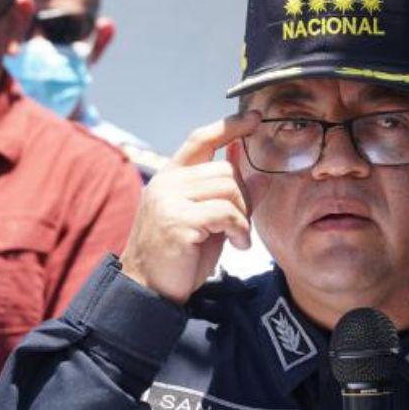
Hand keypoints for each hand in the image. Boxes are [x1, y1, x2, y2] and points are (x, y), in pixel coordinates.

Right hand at [119, 113, 257, 303]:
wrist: (149, 290)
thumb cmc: (179, 257)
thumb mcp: (209, 221)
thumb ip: (228, 194)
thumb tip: (259, 171)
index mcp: (171, 176)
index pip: (201, 138)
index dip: (229, 126)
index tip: (254, 119)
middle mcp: (167, 182)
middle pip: (225, 169)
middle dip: (245, 197)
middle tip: (242, 225)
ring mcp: (169, 199)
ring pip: (228, 188)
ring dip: (243, 217)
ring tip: (239, 238)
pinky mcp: (177, 220)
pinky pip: (225, 212)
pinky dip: (240, 229)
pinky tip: (237, 246)